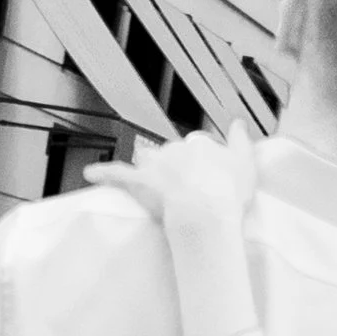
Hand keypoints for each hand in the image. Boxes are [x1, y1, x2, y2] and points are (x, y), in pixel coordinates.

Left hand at [91, 121, 256, 251]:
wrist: (204, 213)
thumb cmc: (228, 194)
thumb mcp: (246, 165)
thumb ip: (241, 142)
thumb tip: (239, 123)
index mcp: (200, 145)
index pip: (198, 147)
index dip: (202, 163)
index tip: (207, 177)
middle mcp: (175, 150)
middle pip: (172, 154)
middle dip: (176, 168)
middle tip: (185, 190)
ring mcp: (155, 165)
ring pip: (148, 160)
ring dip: (147, 168)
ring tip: (150, 183)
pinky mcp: (137, 182)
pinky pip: (115, 174)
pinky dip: (102, 173)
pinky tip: (90, 173)